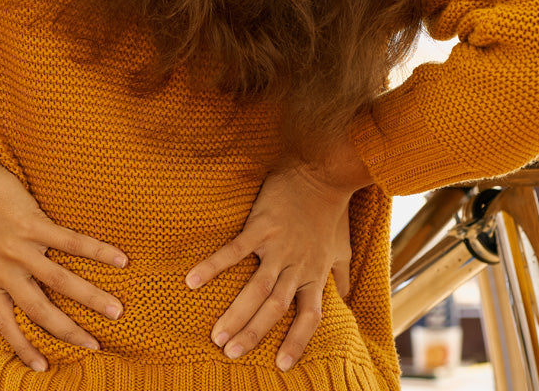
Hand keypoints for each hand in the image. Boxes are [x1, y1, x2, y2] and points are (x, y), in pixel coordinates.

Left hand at [0, 120, 127, 371]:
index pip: (7, 324)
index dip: (24, 348)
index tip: (44, 368)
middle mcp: (5, 271)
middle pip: (41, 311)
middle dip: (71, 332)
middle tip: (96, 346)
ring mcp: (20, 249)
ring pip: (61, 283)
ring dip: (92, 299)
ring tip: (117, 311)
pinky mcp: (33, 225)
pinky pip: (71, 243)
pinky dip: (98, 252)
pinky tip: (120, 260)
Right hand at [185, 163, 354, 370]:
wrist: (323, 173)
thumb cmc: (331, 212)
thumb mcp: (341, 248)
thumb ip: (340, 276)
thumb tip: (346, 298)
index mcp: (315, 274)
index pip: (308, 317)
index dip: (296, 342)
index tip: (281, 365)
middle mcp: (297, 266)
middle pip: (275, 308)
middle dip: (253, 333)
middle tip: (230, 353)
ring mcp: (278, 247)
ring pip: (256, 288)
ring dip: (236, 313)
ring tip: (216, 334)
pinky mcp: (261, 226)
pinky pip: (234, 251)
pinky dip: (213, 266)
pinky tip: (191, 280)